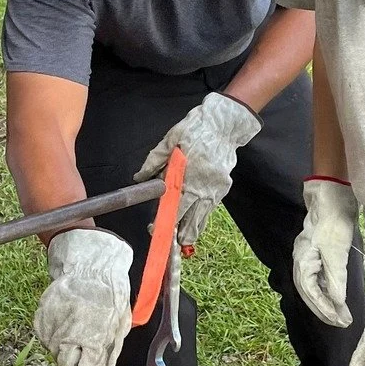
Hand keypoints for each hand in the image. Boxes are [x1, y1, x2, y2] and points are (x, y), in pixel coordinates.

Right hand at [34, 229, 132, 365]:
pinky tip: (64, 323)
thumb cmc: (110, 298)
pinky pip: (45, 337)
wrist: (90, 268)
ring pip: (53, 352)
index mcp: (96, 340)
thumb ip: (109, 359)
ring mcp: (55, 326)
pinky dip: (52, 336)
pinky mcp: (42, 318)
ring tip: (72, 336)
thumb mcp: (119, 329)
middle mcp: (73, 336)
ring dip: (61, 353)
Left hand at [136, 92, 259, 248]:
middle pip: (189, 221)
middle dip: (178, 234)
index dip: (164, 222)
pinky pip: (210, 210)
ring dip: (191, 231)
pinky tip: (194, 222)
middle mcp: (202, 188)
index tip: (154, 229)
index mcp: (186, 178)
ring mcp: (214, 190)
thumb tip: (140, 177)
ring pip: (202, 220)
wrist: (224, 124)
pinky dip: (202, 218)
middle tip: (168, 241)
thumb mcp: (170, 140)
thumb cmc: (195, 130)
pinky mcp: (223, 188)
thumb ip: (154, 160)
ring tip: (182, 240)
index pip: (174, 208)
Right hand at [292, 178, 358, 327]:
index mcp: (302, 263)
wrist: (331, 197)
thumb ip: (336, 280)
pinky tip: (336, 297)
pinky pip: (318, 278)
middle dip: (326, 310)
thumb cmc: (332, 223)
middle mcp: (301, 263)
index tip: (340, 321)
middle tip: (342, 323)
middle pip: (310, 294)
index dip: (325, 310)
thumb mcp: (336, 253)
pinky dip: (327, 290)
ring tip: (341, 315)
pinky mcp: (317, 254)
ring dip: (327, 302)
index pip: (311, 294)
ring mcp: (308, 258)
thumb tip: (337, 303)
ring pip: (314, 287)